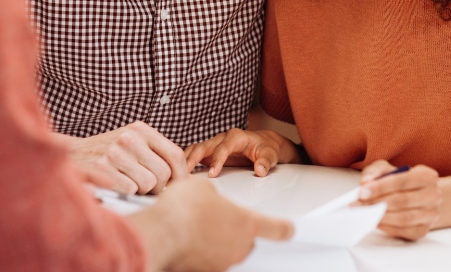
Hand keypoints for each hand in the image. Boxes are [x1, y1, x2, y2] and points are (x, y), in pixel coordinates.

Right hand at [66, 122, 187, 194]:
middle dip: (159, 186)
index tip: (179, 185)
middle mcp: (129, 138)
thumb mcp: (133, 142)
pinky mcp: (103, 169)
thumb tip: (185, 178)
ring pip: (148, 184)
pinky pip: (130, 190)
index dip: (181, 175)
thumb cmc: (110, 152)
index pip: (175, 154)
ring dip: (142, 191)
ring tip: (129, 183)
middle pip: (164, 173)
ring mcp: (115, 153)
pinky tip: (116, 185)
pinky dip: (126, 193)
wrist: (74, 154)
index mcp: (141, 129)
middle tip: (148, 187)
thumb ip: (157, 153)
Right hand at [128, 178, 292, 271]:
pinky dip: (201, 252)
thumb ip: (214, 193)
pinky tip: (187, 241)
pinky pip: (208, 260)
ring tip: (196, 228)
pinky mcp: (205, 271)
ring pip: (226, 250)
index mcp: (247, 223)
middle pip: (247, 240)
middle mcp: (239, 247)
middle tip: (217, 219)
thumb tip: (208, 197)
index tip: (289, 229)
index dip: (284, 228)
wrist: (161, 234)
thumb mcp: (202, 187)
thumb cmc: (183, 210)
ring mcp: (223, 262)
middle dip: (235, 230)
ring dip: (216, 241)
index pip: (278, 229)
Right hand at [184, 128, 299, 176]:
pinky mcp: (210, 153)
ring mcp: (214, 145)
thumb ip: (265, 161)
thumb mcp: (271, 154)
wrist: (264, 145)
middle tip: (183, 173)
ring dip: (185, 161)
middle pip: (203, 146)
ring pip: (195, 150)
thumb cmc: (267, 148)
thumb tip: (260, 170)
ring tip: (174, 174)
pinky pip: (194, 156)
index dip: (217, 160)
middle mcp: (222, 138)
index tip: (212, 174)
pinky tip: (177, 174)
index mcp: (236, 136)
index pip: (223, 147)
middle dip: (192, 159)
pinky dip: (185, 163)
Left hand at [358, 160, 441, 240]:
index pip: (402, 181)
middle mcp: (433, 195)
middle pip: (403, 200)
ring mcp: (431, 214)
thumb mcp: (388, 169)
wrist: (421, 198)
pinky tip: (376, 221)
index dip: (380, 187)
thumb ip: (375, 172)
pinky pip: (404, 231)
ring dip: (381, 216)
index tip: (362, 192)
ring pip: (405, 218)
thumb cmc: (402, 182)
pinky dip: (388, 227)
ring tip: (365, 213)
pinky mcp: (424, 230)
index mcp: (427, 176)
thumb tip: (365, 182)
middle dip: (377, 202)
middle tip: (359, 204)